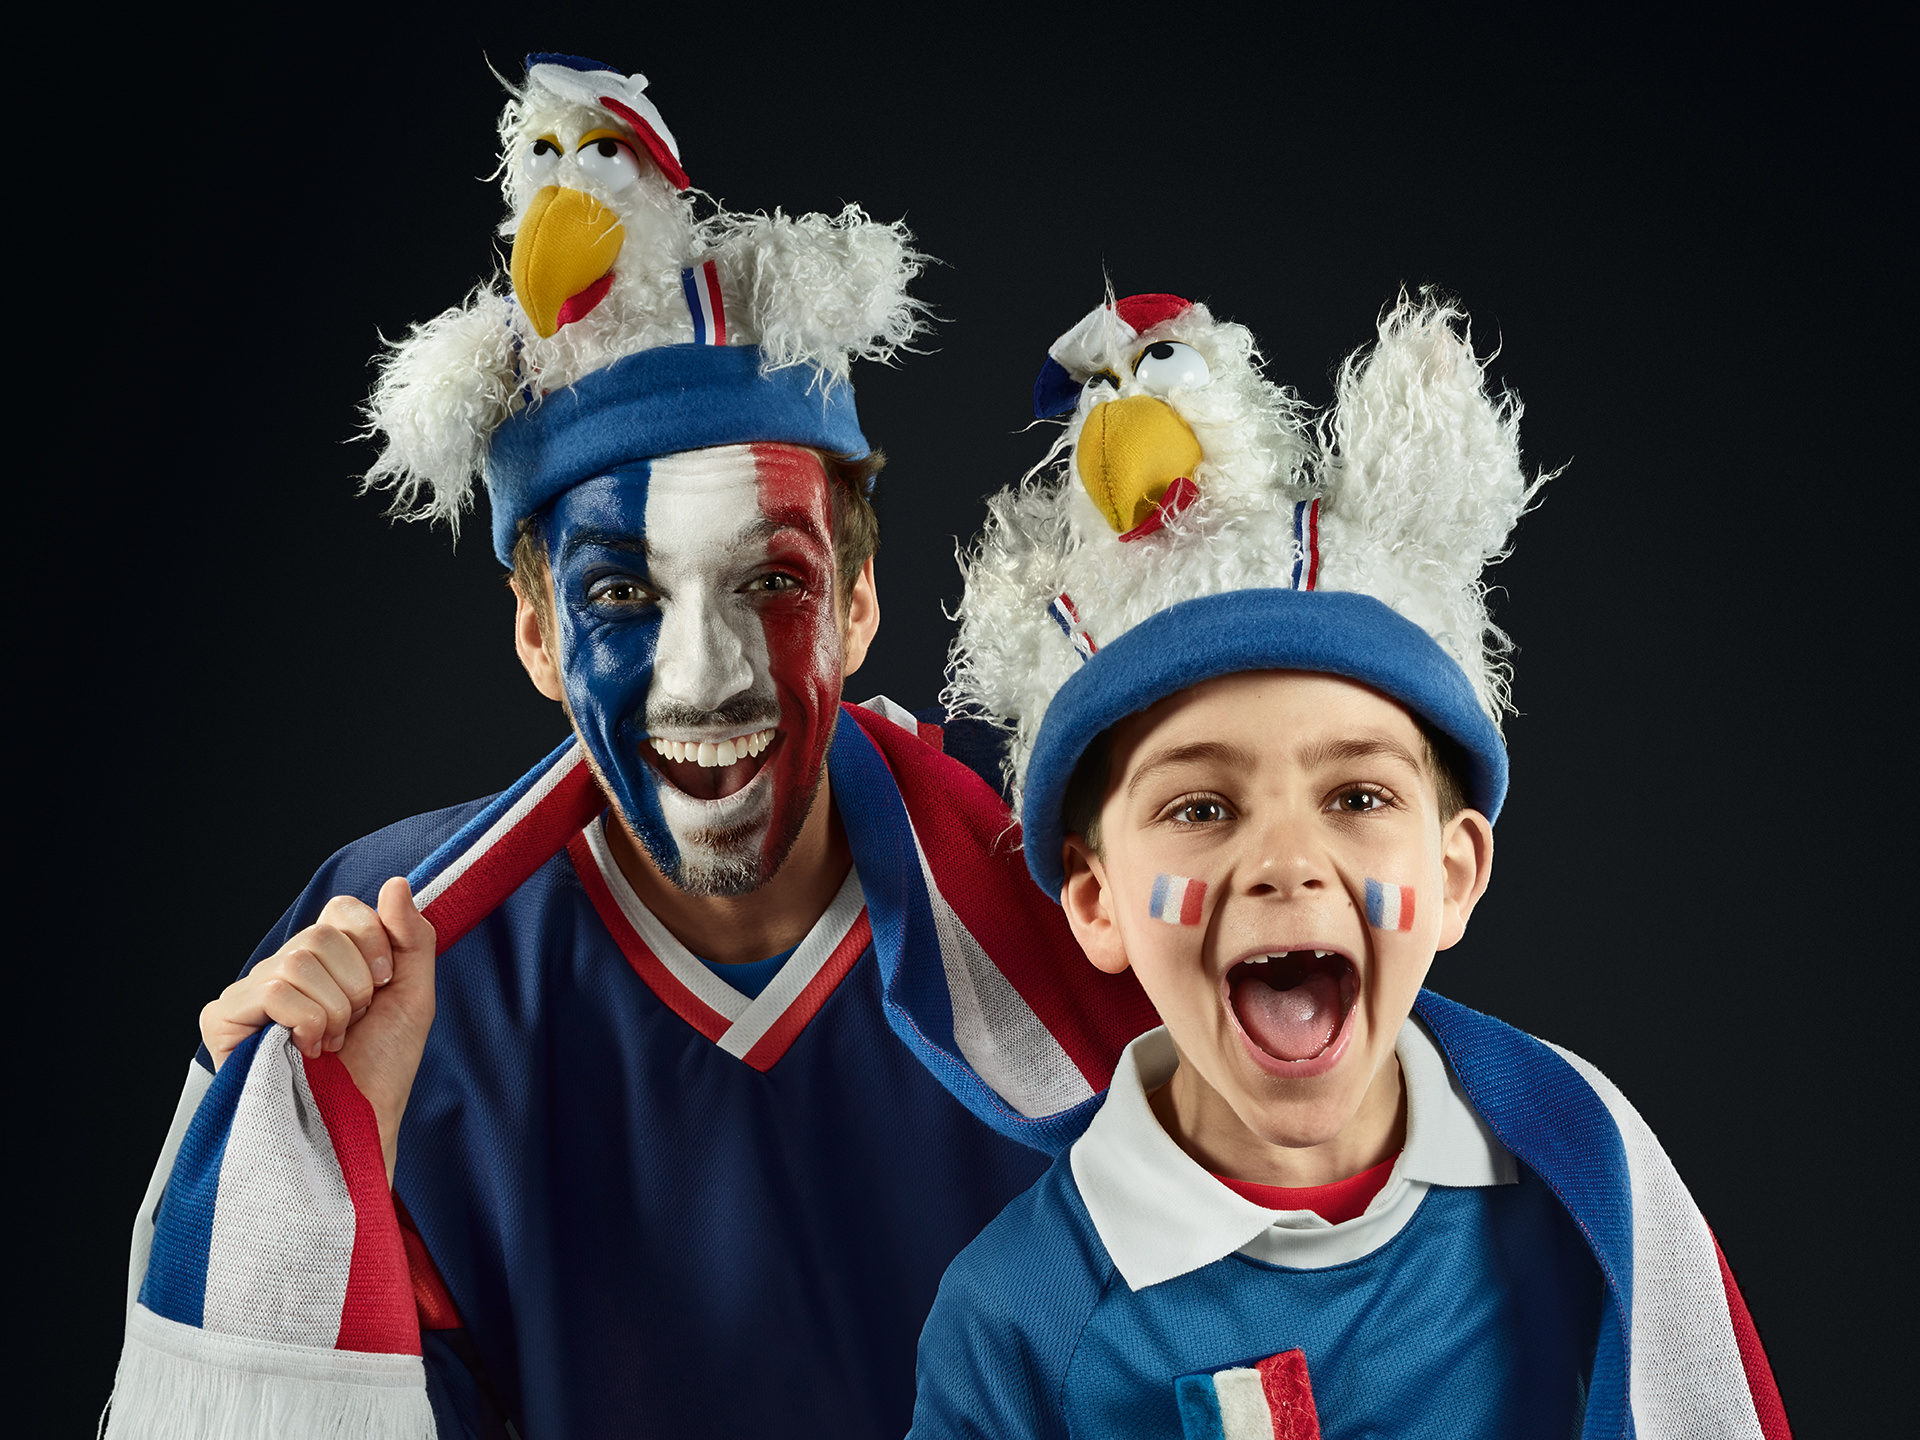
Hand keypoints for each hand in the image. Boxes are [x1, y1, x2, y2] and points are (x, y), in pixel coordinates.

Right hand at [201, 877, 436, 1180]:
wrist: (359, 1127)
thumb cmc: (381, 1069)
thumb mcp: (412, 995)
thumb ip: (411, 937)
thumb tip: (395, 884)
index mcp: (325, 960)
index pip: (342, 910)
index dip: (373, 943)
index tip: (382, 986)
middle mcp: (283, 969)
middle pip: (322, 933)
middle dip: (356, 985)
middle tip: (352, 1025)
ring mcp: (250, 993)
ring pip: (299, 959)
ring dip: (333, 1010)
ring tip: (329, 1044)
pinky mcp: (224, 1020)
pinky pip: (272, 988)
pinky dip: (305, 1020)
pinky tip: (306, 1051)